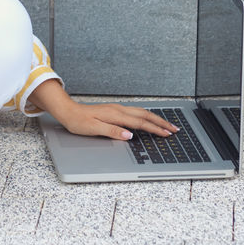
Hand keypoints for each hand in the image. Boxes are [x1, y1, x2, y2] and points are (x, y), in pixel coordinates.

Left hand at [52, 99, 178, 140]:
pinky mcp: (115, 111)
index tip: (167, 134)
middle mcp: (119, 110)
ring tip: (166, 125)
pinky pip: (136, 113)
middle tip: (175, 128)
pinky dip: (147, 117)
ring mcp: (118, 109)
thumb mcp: (94, 129)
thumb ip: (112, 132)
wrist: (69, 112)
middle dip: (161, 122)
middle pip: (145, 115)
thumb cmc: (79, 121)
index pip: (140, 123)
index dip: (155, 129)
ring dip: (156, 119)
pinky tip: (149, 120)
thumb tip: (129, 135)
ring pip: (142, 113)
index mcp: (116, 115)